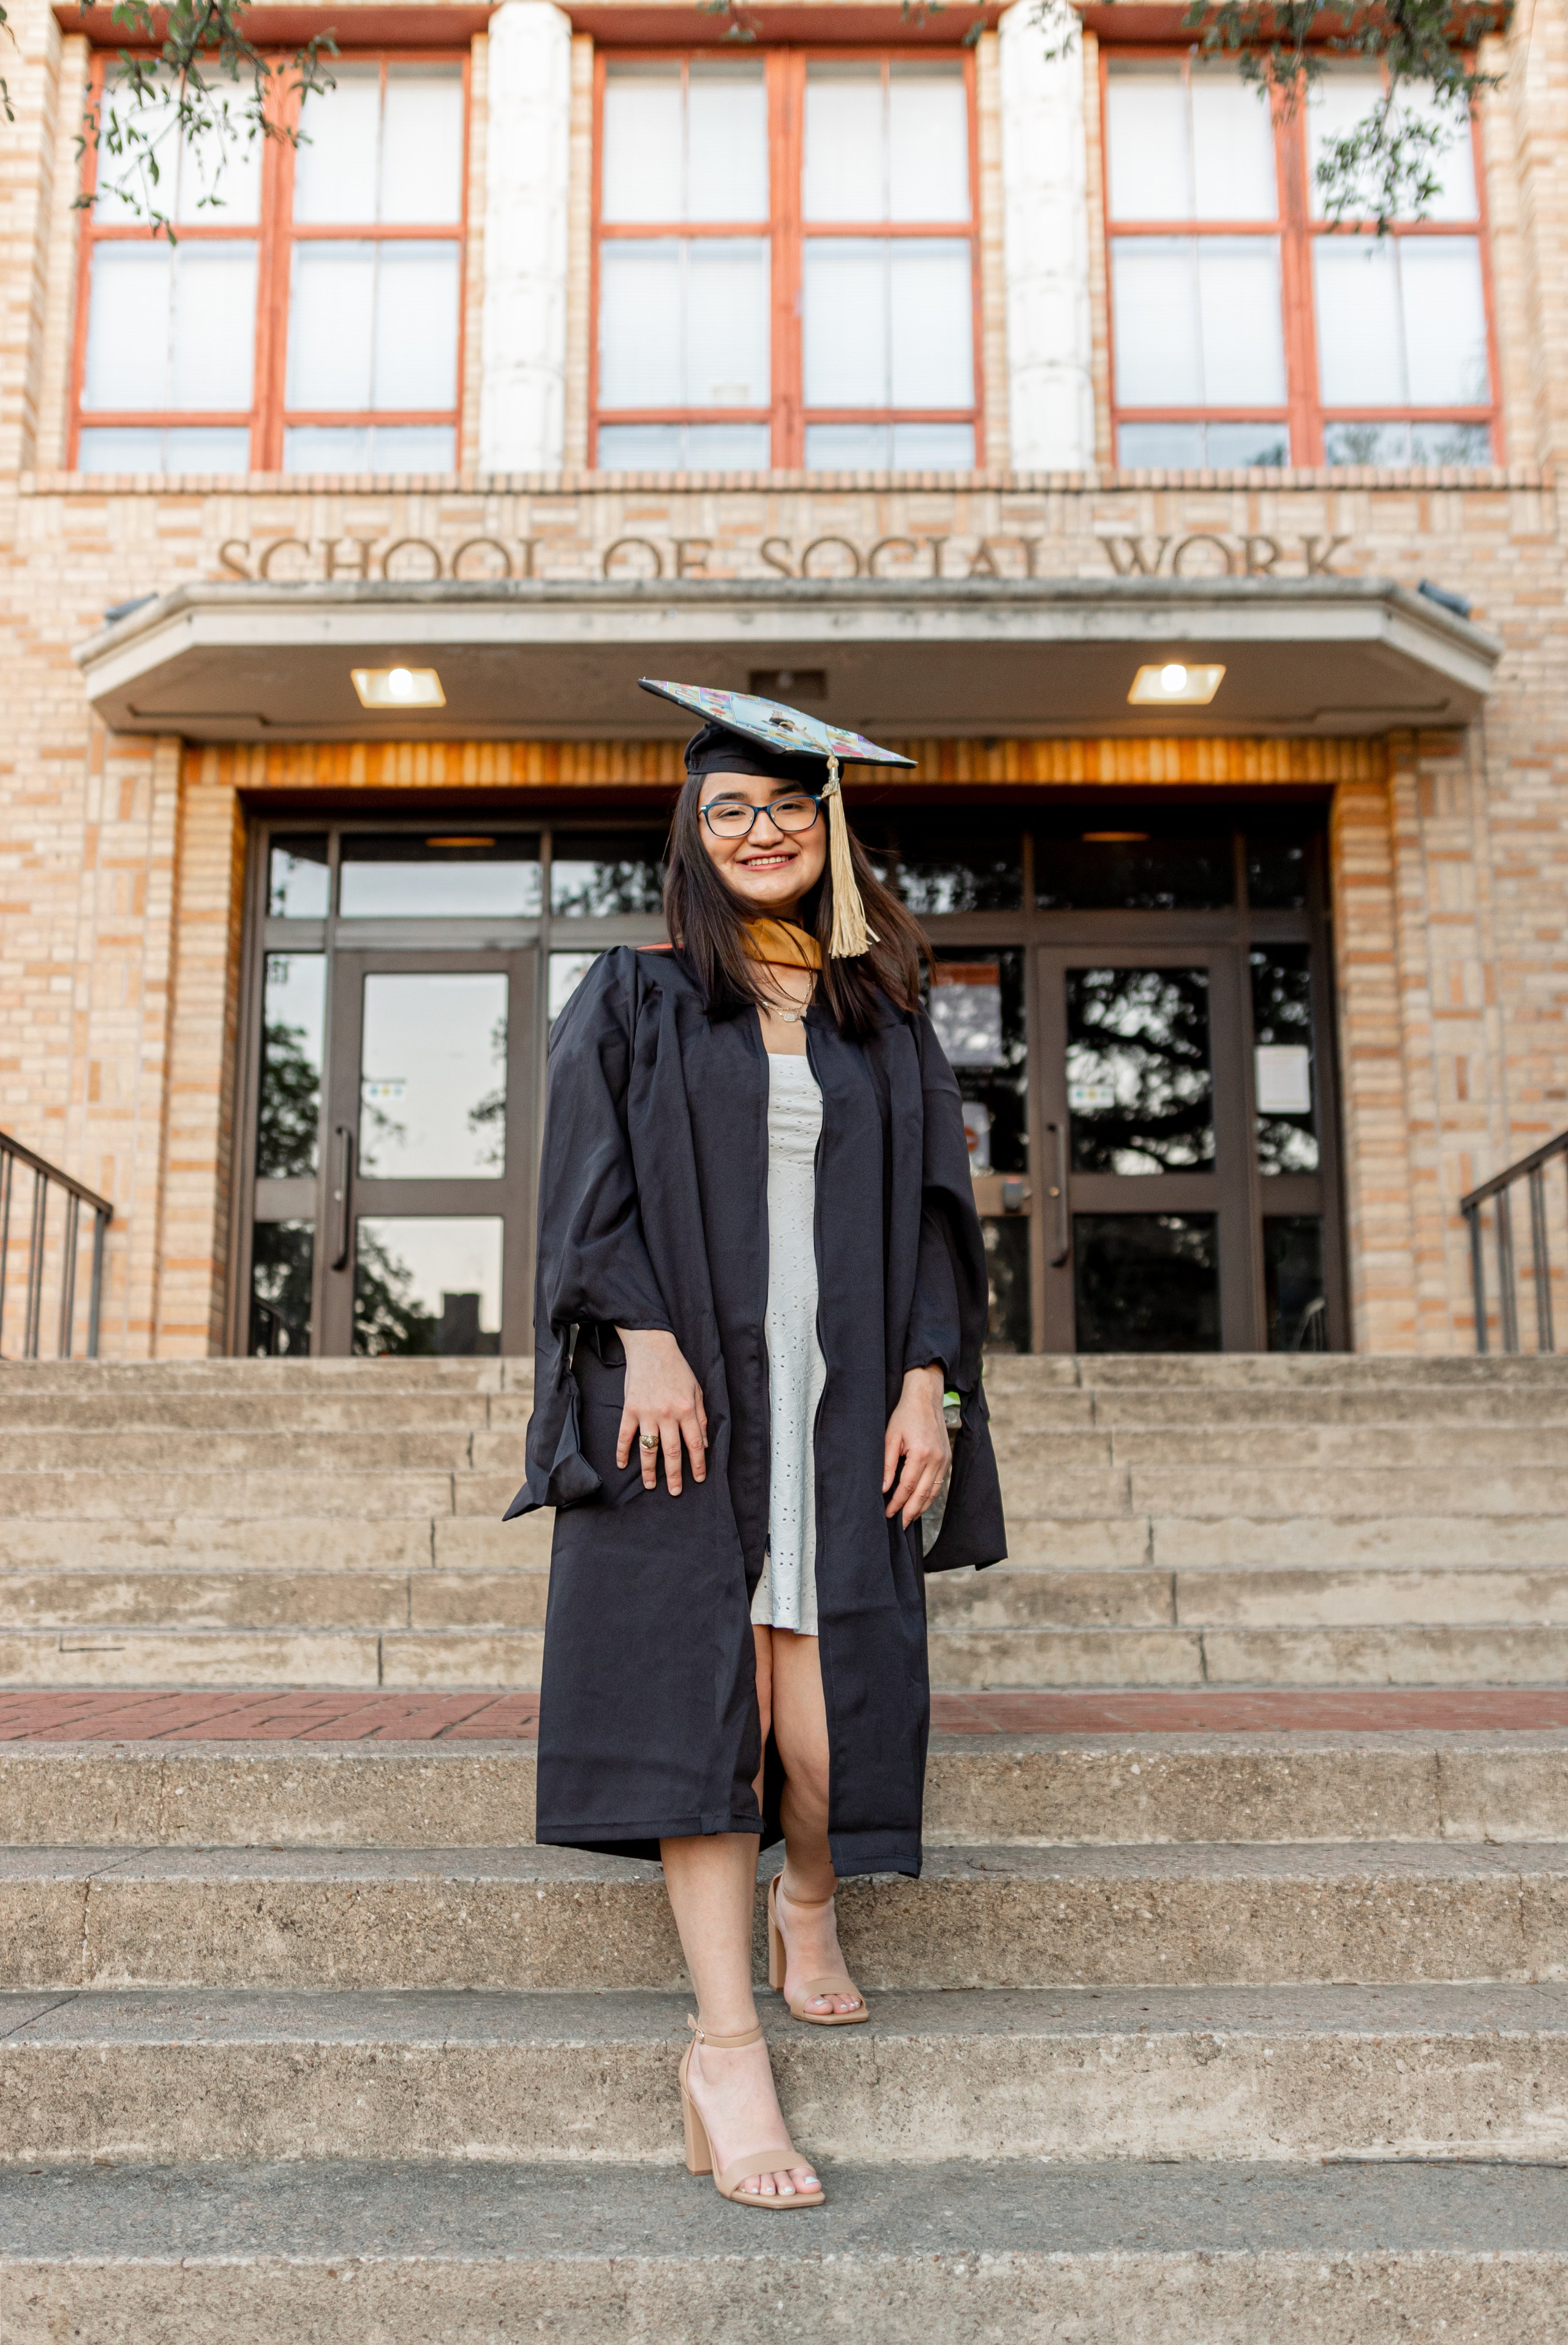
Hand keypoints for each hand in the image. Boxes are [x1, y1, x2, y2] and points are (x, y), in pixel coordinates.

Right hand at [615, 1328, 707, 1494]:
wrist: (652, 1347)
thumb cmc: (677, 1368)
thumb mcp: (696, 1390)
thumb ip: (701, 1417)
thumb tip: (704, 1443)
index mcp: (687, 1409)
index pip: (695, 1444)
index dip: (698, 1464)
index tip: (699, 1479)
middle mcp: (668, 1414)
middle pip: (672, 1452)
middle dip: (674, 1475)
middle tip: (674, 1491)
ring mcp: (647, 1413)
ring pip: (649, 1449)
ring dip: (649, 1470)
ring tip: (650, 1485)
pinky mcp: (630, 1409)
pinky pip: (625, 1435)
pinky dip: (622, 1451)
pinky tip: (622, 1465)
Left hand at [883, 1364, 949, 1527]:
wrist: (925, 1399)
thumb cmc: (905, 1415)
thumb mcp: (890, 1438)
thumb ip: (887, 1464)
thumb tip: (883, 1488)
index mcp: (921, 1453)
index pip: (907, 1487)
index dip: (897, 1503)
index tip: (888, 1513)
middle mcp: (936, 1459)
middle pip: (922, 1494)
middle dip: (910, 1512)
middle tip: (899, 1524)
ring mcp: (944, 1460)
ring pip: (933, 1492)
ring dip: (921, 1507)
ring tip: (909, 1518)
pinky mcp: (947, 1459)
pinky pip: (939, 1483)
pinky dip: (930, 1496)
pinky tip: (921, 1503)